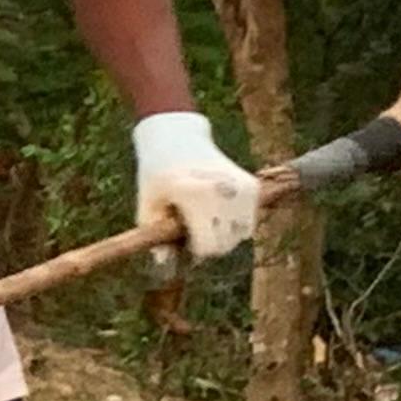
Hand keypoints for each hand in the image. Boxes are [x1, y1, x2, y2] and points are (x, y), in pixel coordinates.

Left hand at [133, 111, 261, 261]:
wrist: (177, 138)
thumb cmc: (157, 174)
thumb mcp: (147, 203)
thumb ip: (154, 235)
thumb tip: (164, 262)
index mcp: (196, 197)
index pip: (208, 246)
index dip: (195, 250)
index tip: (185, 240)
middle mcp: (224, 193)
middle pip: (226, 244)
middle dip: (210, 244)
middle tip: (194, 228)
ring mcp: (242, 189)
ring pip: (241, 235)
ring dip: (225, 234)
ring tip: (206, 217)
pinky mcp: (252, 186)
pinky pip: (249, 222)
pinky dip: (237, 222)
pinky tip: (219, 209)